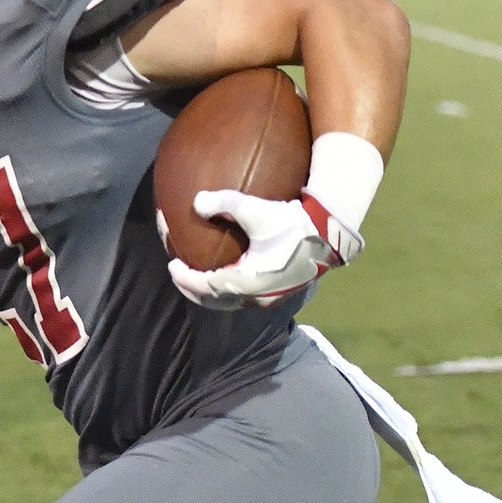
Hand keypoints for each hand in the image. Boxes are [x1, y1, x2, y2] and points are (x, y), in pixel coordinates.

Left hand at [165, 188, 361, 310]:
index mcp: (249, 281)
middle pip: (215, 301)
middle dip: (193, 290)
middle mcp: (258, 296)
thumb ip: (224, 203)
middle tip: (178, 274)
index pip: (206, 287)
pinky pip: (245, 296)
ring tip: (196, 277)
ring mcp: (270, 297)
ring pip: (231, 301)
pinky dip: (227, 289)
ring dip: (210, 292)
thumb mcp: (256, 210)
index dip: (185, 279)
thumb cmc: (292, 222)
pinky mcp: (279, 292)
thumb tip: (196, 201)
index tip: (172, 265)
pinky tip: (224, 274)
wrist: (329, 234)